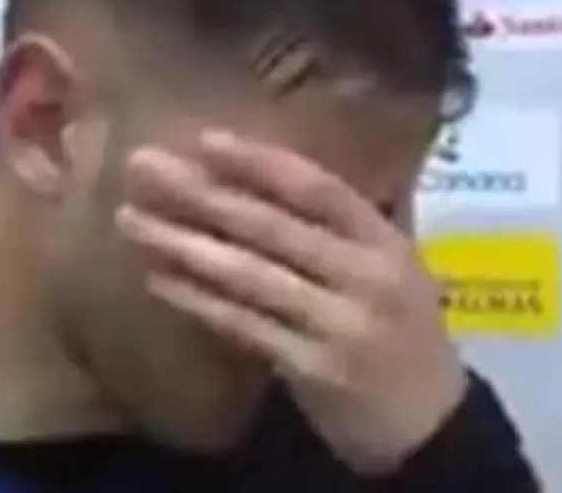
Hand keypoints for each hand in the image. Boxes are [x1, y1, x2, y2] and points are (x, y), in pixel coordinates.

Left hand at [114, 130, 467, 473]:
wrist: (429, 423)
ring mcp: (337, 325)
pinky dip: (196, 300)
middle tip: (142, 165)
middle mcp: (365, 276)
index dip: (260, 161)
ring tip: (132, 219)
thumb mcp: (396, 268)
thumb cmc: (405, 333)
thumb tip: (272, 171)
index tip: (204, 139)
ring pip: (249, 275)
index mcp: (386, 242)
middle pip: (272, 226)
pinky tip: (157, 278)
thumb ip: (347, 225)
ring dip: (184, 244)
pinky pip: (242, 325)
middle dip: (201, 193)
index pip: (320, 189)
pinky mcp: (311, 369)